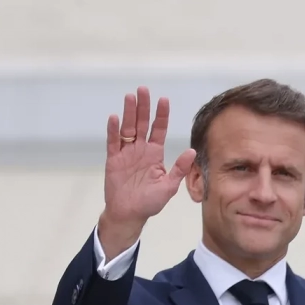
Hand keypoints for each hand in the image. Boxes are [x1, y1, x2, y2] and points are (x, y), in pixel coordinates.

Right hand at [98, 86, 195, 260]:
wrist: (129, 215)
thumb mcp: (168, 187)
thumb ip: (178, 168)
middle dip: (143, 106)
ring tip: (130, 97)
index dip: (161, 114)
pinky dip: (113, 130)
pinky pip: (113, 142)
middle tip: (143, 89)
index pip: (159, 129)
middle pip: (142, 123)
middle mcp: (141, 149)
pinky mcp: (113, 160)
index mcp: (154, 153)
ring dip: (128, 112)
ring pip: (127, 128)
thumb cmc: (149, 203)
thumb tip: (192, 151)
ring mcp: (126, 153)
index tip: (163, 100)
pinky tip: (115, 118)